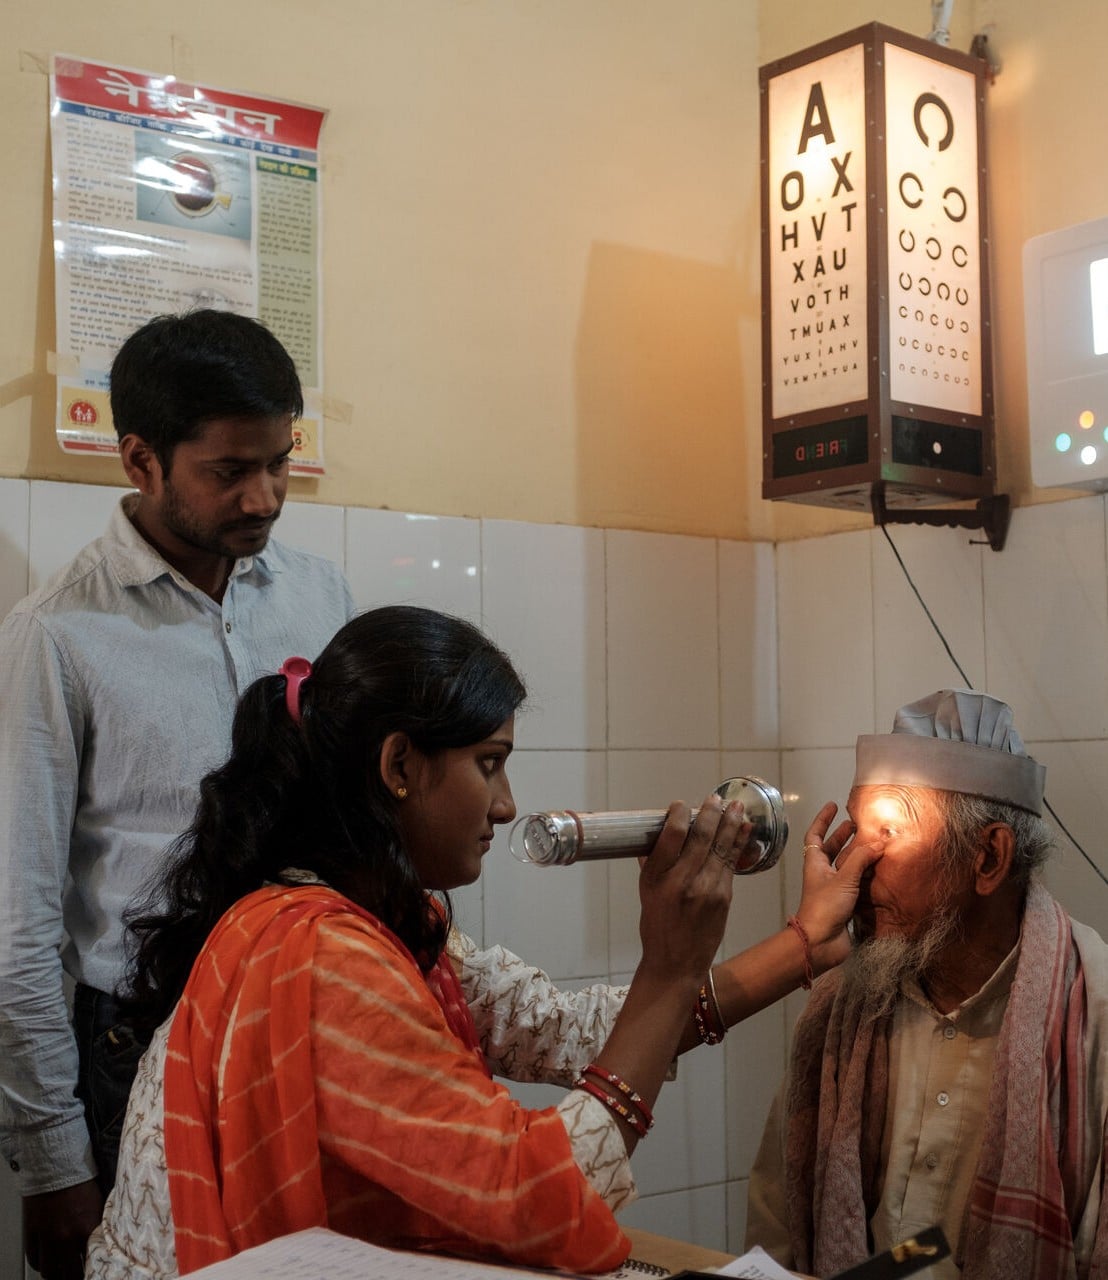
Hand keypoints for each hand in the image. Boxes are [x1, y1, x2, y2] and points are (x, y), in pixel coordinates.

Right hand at [23, 1179, 103, 1279]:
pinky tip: (48, 1259)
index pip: (91, 1262)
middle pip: (69, 1274)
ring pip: (50, 1271)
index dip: (93, 1270)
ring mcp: (46, 1237)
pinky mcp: (31, 1233)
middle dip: (74, 1276)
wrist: (57, 1165)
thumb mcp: (98, 1204)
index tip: (95, 1271)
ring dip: (57, 1273)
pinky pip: (35, 1259)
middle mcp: (65, 1237)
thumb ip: (98, 1227)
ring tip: (63, 1271)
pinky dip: (41, 1263)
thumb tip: (101, 1243)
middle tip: (78, 1274)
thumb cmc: (81, 1180)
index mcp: (86, 1228)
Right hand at [636, 796, 748, 988]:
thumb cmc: (657, 926)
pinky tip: (743, 830)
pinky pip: (731, 863)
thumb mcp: (646, 892)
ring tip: (736, 806)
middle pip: (701, 837)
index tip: (682, 805)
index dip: (679, 814)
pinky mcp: (724, 897)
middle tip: (716, 798)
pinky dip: (738, 844)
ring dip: (731, 823)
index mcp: (657, 878)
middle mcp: (682, 881)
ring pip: (722, 847)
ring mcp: (706, 889)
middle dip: (711, 813)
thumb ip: (654, 862)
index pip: (672, 835)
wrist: (676, 963)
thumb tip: (661, 833)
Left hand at [793, 801, 883, 972]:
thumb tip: (879, 843)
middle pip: (832, 849)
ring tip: (873, 843)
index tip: (833, 806)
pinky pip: (856, 883)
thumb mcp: (844, 878)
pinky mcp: (845, 903)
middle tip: (858, 824)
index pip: (815, 835)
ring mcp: (833, 889)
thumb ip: (861, 860)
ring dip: (857, 854)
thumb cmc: (825, 906)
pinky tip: (879, 869)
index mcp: (815, 863)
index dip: (823, 819)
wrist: (821, 942)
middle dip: (843, 836)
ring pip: (845, 866)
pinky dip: (865, 874)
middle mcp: (823, 874)